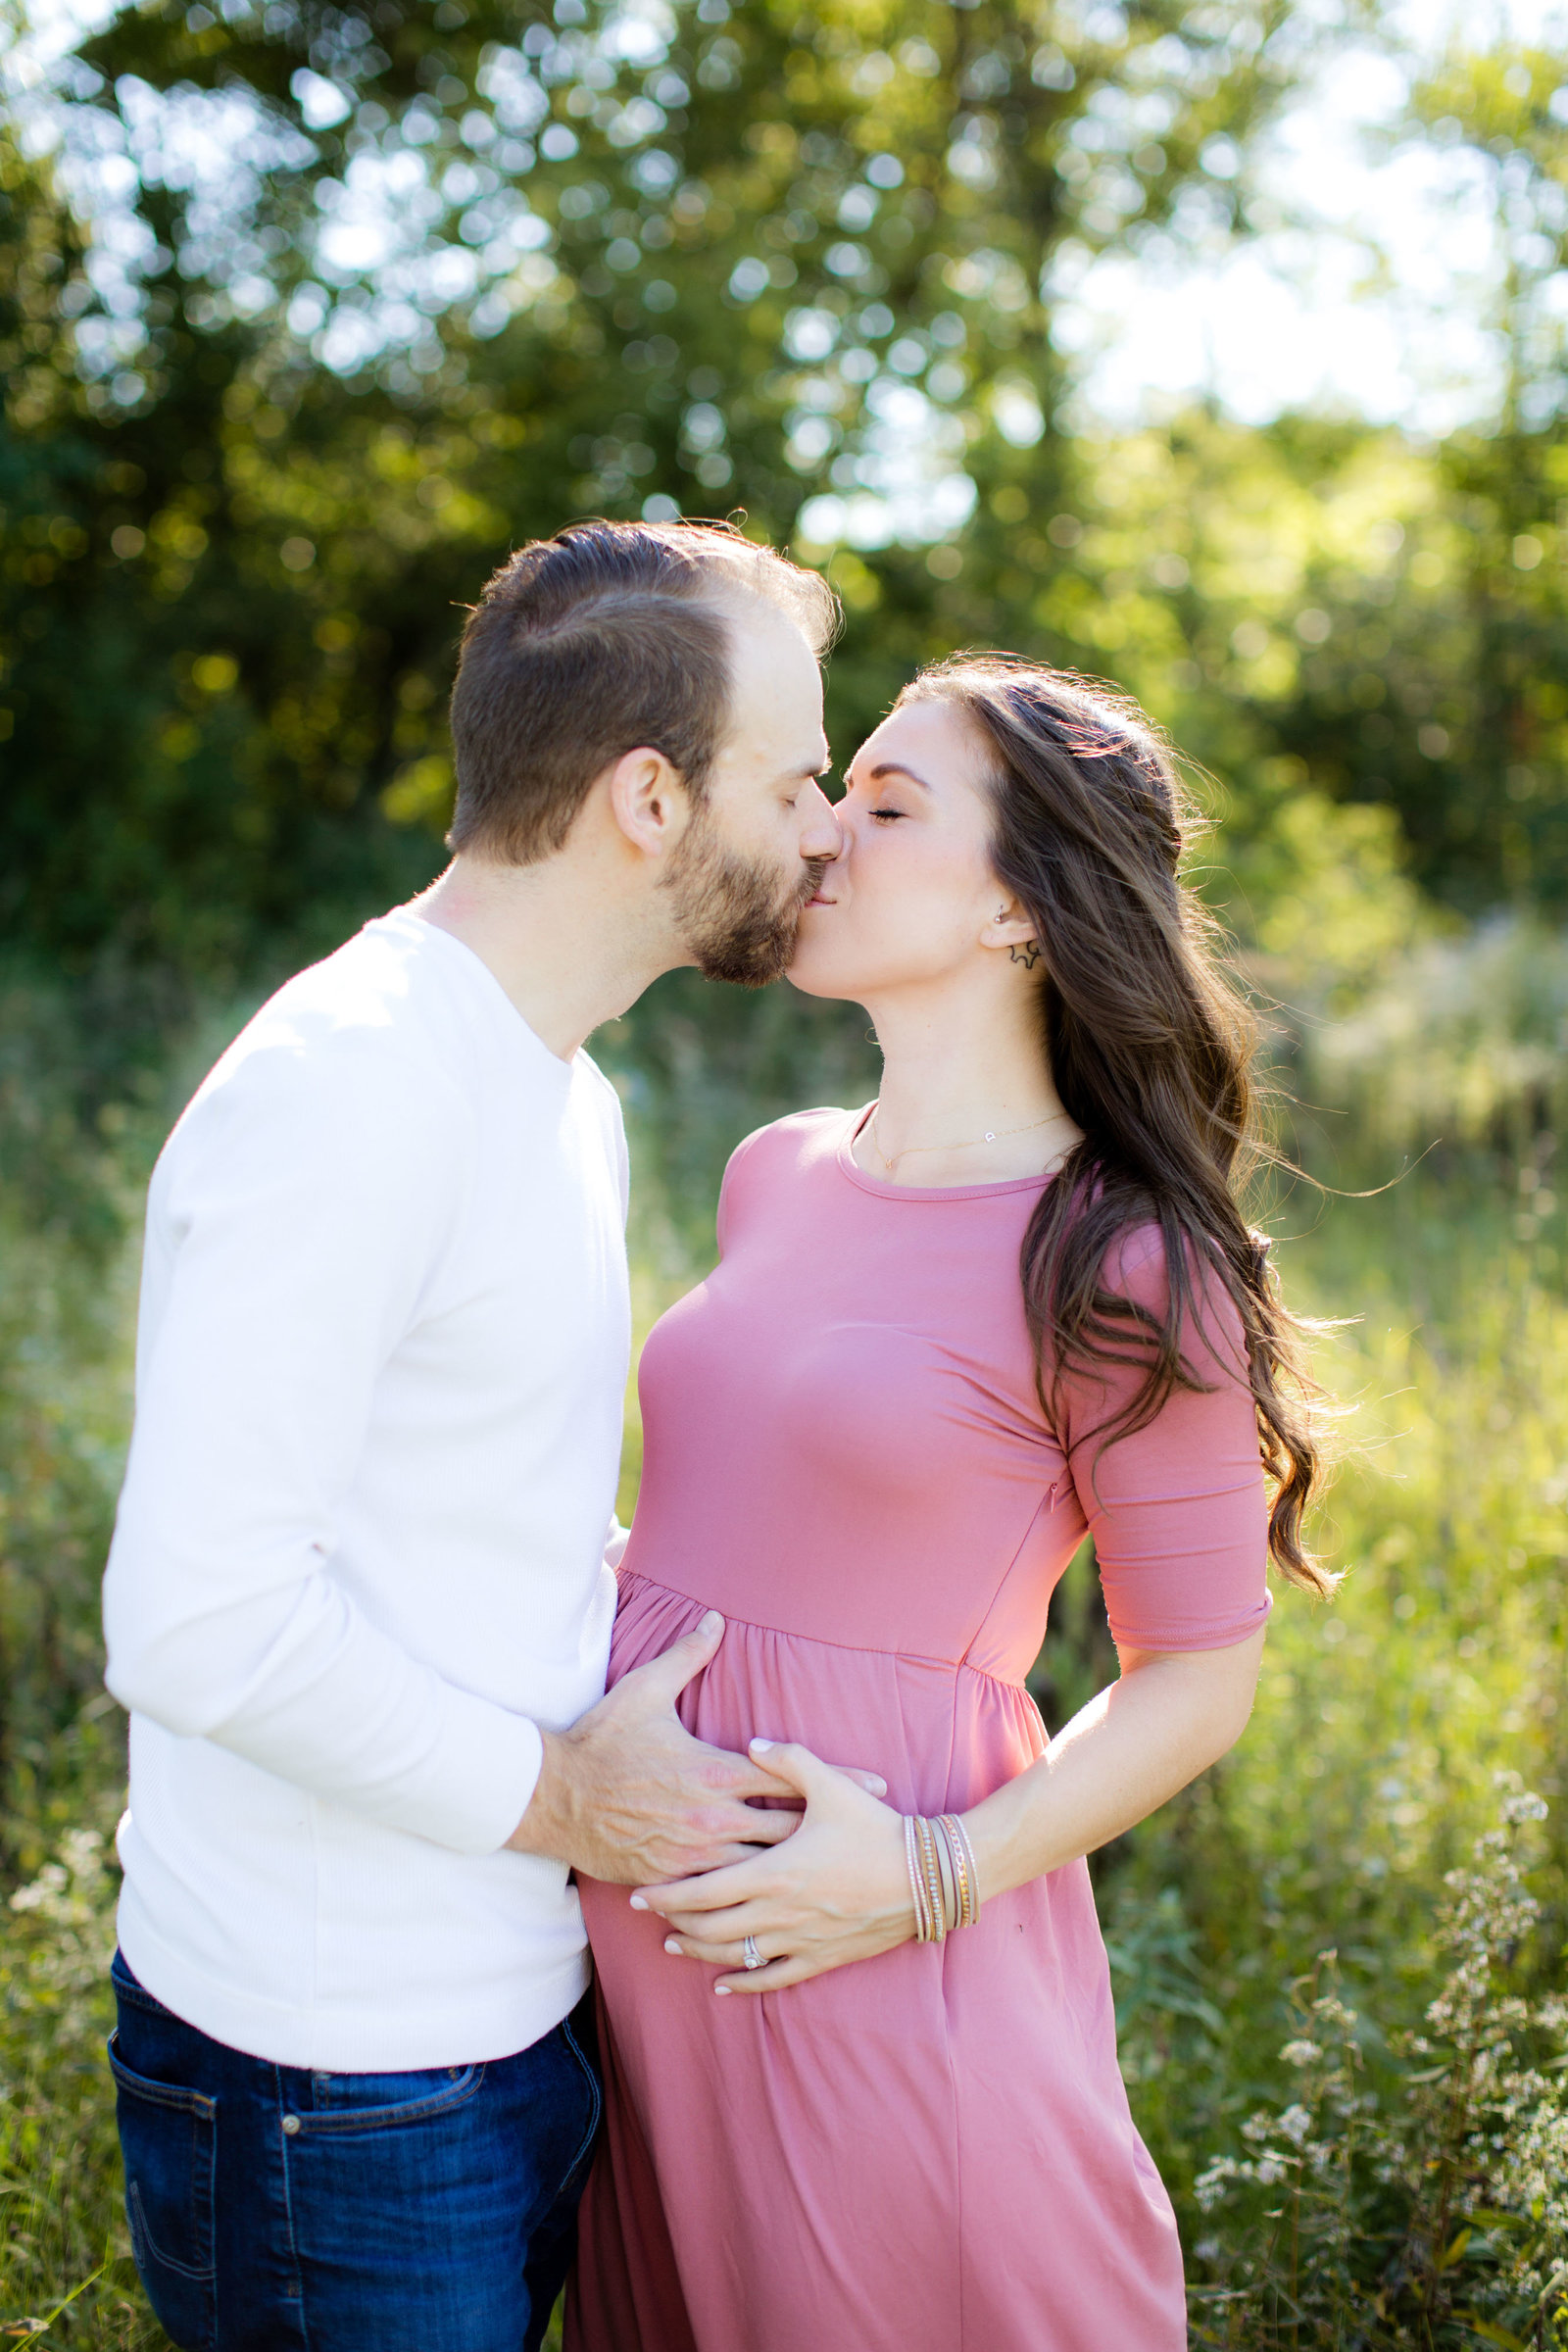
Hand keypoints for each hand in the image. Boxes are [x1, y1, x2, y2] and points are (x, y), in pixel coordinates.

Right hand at [508, 1616, 886, 1885]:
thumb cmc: (601, 1741)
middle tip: (871, 1837)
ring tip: (839, 1875)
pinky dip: (750, 1899)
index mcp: (716, 1771)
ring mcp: (694, 1855)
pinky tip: (778, 1909)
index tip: (877, 1785)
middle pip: (788, 1829)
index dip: (837, 1779)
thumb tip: (714, 1620)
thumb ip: (686, 1655)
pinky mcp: (672, 1881)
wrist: (554, 1796)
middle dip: (831, 1832)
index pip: (792, 1775)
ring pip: (761, 1869)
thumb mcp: (645, 1691)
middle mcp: (713, 1817)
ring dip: (798, 1870)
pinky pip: (721, 1897)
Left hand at [632, 1738, 915, 1992]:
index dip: (667, 1894)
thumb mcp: (831, 1785)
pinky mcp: (822, 1957)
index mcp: (776, 1871)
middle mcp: (781, 1912)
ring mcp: (800, 1940)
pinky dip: (742, 1983)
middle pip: (710, 1927)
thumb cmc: (877, 1827)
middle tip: (647, 1912)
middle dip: (674, 1921)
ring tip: (674, 1944)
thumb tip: (752, 1741)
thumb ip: (787, 1759)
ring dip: (699, 1952)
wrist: (927, 1875)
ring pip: (735, 1957)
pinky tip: (722, 1982)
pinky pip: (773, 1978)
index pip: (705, 1889)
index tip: (639, 1891)